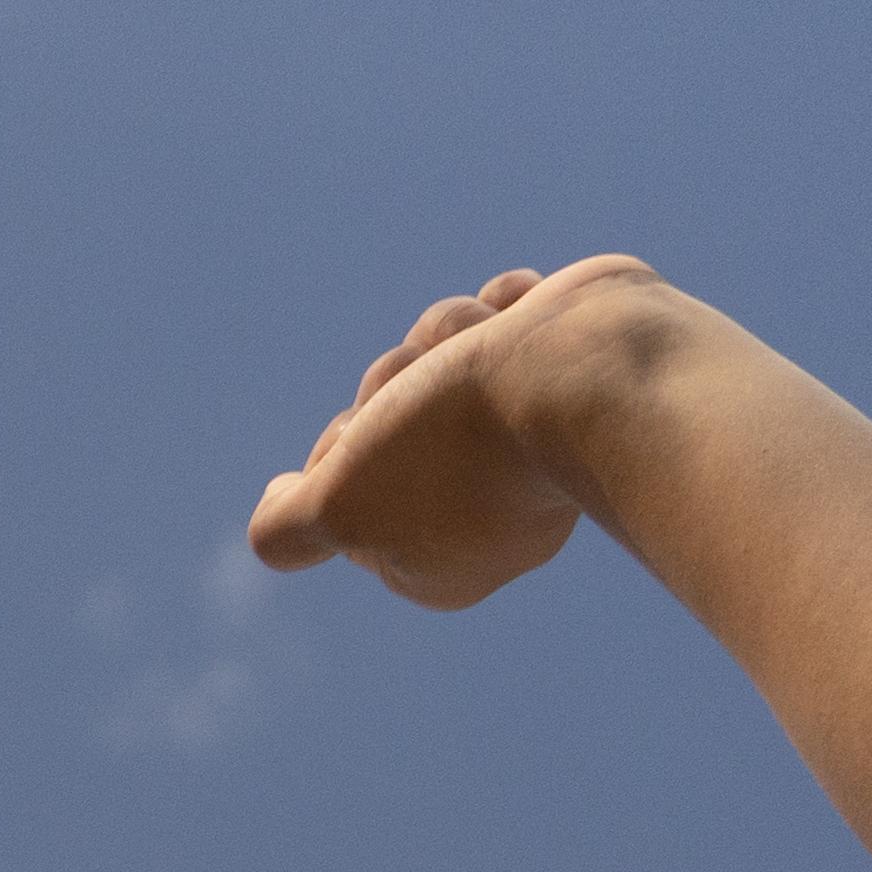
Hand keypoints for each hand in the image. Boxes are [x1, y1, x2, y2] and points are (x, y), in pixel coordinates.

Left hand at [247, 259, 673, 608]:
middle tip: (434, 394)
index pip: (342, 488)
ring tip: (493, 346)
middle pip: (384, 414)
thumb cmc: (457, 441)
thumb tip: (279, 506)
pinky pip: (502, 316)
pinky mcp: (568, 366)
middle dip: (395, 382)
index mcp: (436, 563)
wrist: (591, 368)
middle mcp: (487, 504)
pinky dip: (508, 308)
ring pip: (436, 354)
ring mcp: (534, 431)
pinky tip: (529, 322)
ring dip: (449, 334)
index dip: (345, 450)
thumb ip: (289, 531)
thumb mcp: (340, 508)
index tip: (377, 446)